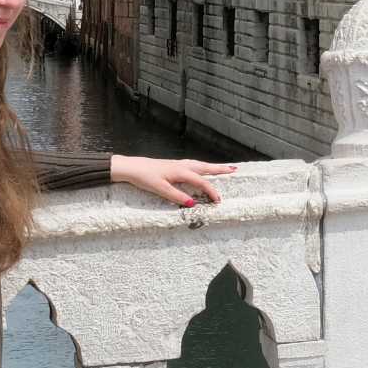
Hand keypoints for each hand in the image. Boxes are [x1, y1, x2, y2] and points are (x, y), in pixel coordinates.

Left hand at [109, 156, 236, 207]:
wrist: (132, 167)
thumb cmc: (145, 178)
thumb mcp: (160, 190)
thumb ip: (177, 197)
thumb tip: (193, 204)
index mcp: (181, 172)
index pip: (201, 182)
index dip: (211, 191)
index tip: (219, 200)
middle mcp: (182, 166)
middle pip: (206, 167)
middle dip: (220, 169)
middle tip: (235, 170)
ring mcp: (179, 164)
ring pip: (200, 164)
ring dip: (213, 167)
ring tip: (224, 168)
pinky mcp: (174, 164)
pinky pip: (194, 164)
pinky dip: (203, 166)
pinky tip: (202, 168)